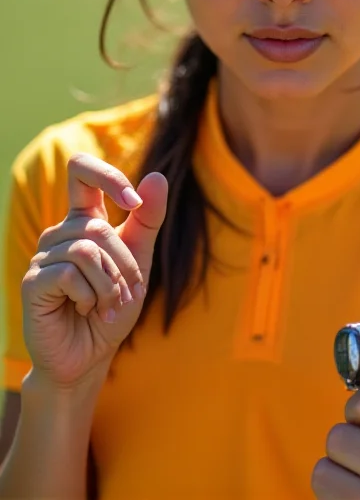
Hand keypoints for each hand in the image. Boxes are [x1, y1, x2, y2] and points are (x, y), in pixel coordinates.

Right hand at [21, 153, 167, 389]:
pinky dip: (91, 296)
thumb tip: (157, 175)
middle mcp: (60, 233)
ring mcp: (43, 256)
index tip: (133, 202)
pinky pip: (71, 273)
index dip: (107, 176)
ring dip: (110, 284)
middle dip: (124, 264)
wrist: (90, 356)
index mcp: (84, 220)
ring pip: (87, 250)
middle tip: (128, 294)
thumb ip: (148, 219)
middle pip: (98, 227)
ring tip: (108, 306)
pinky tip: (87, 310)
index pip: (82, 171)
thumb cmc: (113, 307)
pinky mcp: (33, 282)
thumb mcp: (139, 260)